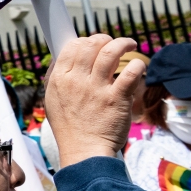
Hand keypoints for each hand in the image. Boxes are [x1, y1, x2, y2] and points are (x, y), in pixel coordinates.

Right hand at [44, 35, 142, 167]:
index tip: (93, 44)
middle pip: (91, 45)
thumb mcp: (52, 100)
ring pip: (111, 52)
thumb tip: (64, 57)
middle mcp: (77, 81)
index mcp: (60, 79)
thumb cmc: (69, 127)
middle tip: (113, 43)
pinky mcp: (117, 99)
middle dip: (104, 39)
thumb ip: (58, 78)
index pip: (71, 46)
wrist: (84, 151)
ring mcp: (97, 89)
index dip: (85, 40)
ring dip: (122, 44)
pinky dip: (137, 65)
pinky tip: (138, 66)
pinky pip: (130, 73)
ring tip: (129, 45)